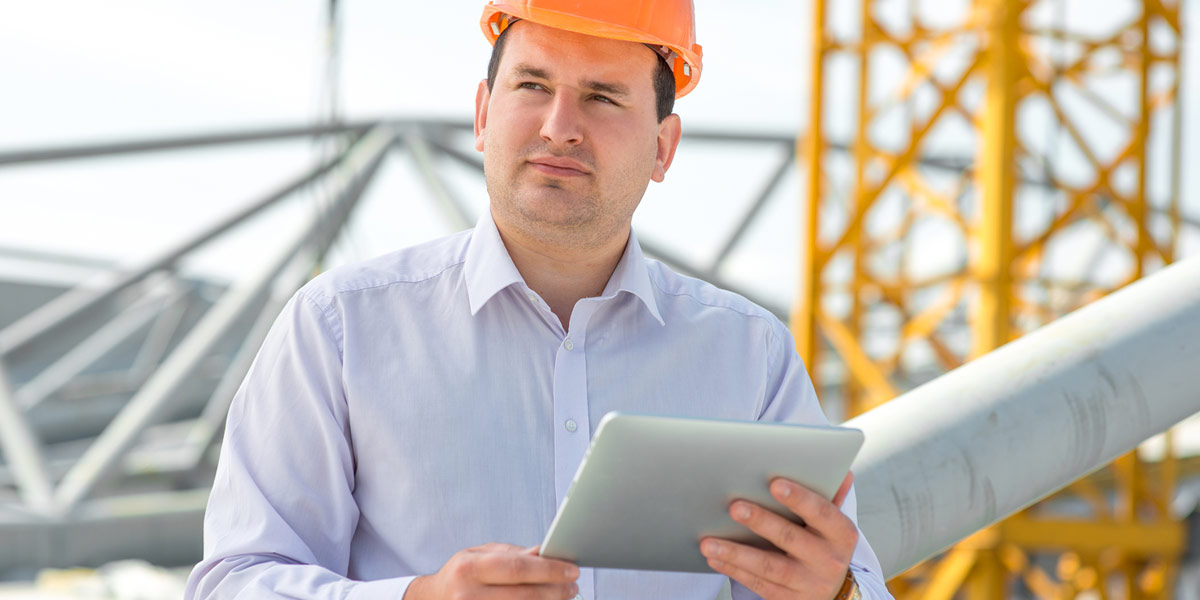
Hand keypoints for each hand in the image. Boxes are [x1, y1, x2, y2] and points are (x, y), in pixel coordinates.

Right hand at [405, 543, 579, 599]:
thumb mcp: (479, 555)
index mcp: (469, 568)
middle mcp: (468, 595)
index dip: (548, 570)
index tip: (571, 570)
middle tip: (573, 585)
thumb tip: (544, 552)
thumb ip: (512, 554)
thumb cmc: (460, 574)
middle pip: (524, 595)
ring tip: (564, 595)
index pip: (516, 568)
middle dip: (555, 590)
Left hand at [699, 472, 857, 599]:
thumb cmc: (824, 544)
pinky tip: (714, 556)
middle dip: (761, 522)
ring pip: (769, 567)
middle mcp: (828, 560)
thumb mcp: (833, 524)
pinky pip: (758, 584)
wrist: (832, 592)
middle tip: (734, 507)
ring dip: (736, 553)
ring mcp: (808, 584)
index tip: (774, 483)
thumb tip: (841, 471)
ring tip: (708, 541)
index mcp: (842, 534)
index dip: (799, 498)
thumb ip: (830, 497)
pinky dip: (733, 570)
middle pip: (790, 538)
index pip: (822, 512)